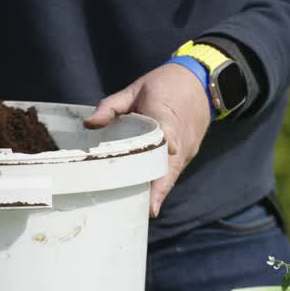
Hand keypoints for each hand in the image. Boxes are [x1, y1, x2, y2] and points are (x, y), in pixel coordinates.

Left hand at [85, 63, 211, 217]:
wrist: (200, 81)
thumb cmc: (163, 83)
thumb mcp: (134, 89)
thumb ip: (111, 106)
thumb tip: (89, 124)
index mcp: (166, 115)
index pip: (168, 133)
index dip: (166, 146)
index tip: (165, 159)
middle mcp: (181, 137)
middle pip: (172, 167)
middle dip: (160, 189)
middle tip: (147, 209)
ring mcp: (188, 147)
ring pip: (174, 173)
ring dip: (162, 190)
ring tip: (146, 209)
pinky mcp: (190, 152)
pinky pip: (176, 170)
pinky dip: (165, 182)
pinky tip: (152, 195)